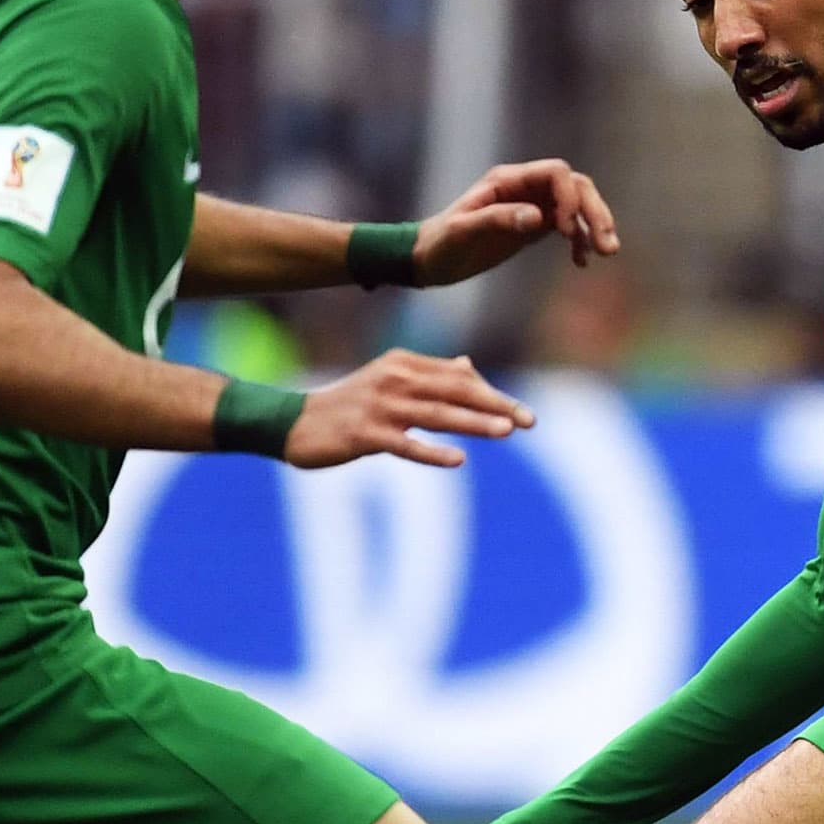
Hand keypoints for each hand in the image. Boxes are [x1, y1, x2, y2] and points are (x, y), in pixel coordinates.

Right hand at [285, 349, 534, 468]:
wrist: (295, 423)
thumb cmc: (351, 404)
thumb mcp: (390, 381)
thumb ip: (430, 375)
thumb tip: (468, 366)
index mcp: (403, 363)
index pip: (458, 377)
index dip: (492, 394)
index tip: (522, 413)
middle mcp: (394, 379)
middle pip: (454, 391)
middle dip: (495, 405)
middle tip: (528, 421)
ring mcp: (378, 406)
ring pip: (435, 415)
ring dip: (473, 423)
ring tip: (506, 432)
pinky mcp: (363, 434)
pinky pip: (404, 445)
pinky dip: (431, 452)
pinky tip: (457, 460)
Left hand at [414, 159, 620, 285]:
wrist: (428, 260)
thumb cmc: (441, 244)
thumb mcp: (463, 232)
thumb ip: (498, 219)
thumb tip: (538, 218)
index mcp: (508, 181)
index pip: (556, 174)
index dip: (568, 198)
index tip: (563, 230)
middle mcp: (525, 188)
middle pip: (576, 187)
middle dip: (595, 212)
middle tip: (607, 244)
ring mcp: (532, 206)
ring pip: (578, 205)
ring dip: (596, 225)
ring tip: (607, 252)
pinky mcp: (534, 226)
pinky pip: (569, 226)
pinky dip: (580, 241)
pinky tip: (582, 262)